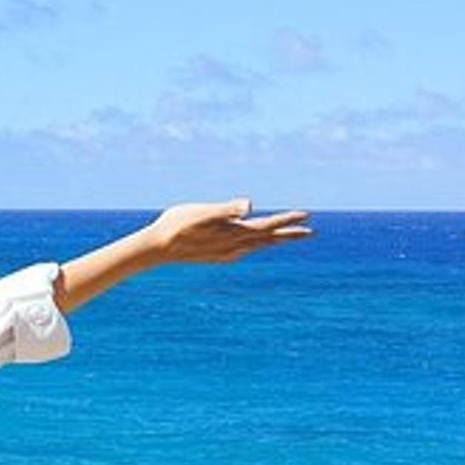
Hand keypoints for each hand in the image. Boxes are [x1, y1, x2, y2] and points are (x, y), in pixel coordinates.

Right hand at [143, 199, 312, 263]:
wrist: (155, 249)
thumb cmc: (176, 225)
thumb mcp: (202, 212)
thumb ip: (227, 209)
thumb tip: (250, 206)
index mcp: (233, 233)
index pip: (267, 226)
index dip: (287, 220)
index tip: (306, 215)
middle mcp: (233, 246)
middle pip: (267, 239)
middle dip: (288, 234)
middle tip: (309, 232)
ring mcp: (225, 254)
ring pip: (256, 246)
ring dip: (273, 241)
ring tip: (285, 238)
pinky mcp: (216, 257)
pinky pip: (243, 252)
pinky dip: (255, 247)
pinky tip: (252, 246)